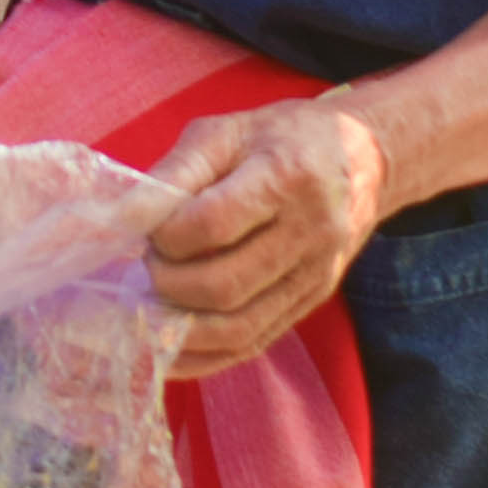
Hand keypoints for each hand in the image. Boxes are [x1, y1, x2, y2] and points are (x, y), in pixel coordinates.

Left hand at [140, 95, 389, 379]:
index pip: (213, 224)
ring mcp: (315, 276)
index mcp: (286, 176)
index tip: (148, 228)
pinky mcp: (310, 303)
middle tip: (150, 262)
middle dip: (168, 283)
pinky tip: (170, 351)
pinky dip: (205, 356)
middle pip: (224, 285)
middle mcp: (309, 233)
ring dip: (181, 326)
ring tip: (154, 302)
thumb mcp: (226, 132)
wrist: (362, 159)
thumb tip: (126, 217)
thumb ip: (175, 172)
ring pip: (239, 327)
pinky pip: (254, 344)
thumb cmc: (282, 138)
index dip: (166, 234)